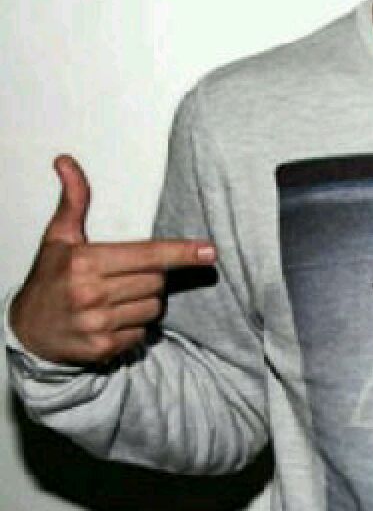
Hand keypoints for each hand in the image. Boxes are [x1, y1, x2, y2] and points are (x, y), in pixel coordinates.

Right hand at [10, 155, 216, 364]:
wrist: (25, 330)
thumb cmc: (50, 279)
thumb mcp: (59, 238)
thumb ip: (74, 201)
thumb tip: (67, 161)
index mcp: (85, 262)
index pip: (147, 255)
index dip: (181, 252)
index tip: (210, 251)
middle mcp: (91, 293)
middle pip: (157, 282)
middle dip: (151, 277)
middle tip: (124, 277)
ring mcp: (97, 324)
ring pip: (154, 308)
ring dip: (144, 302)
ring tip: (116, 299)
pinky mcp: (103, 349)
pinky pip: (143, 332)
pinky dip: (135, 327)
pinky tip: (112, 321)